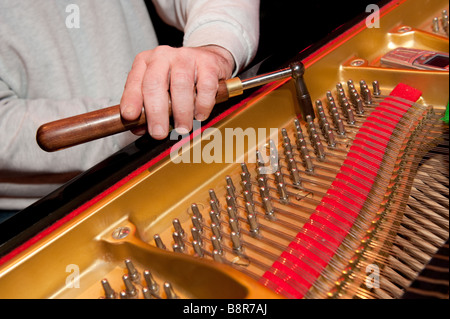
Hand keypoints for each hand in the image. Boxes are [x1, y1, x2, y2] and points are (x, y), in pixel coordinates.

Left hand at [120, 45, 234, 138]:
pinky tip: (200, 115)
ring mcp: (186, 57)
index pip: (135, 82)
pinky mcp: (208, 63)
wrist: (208, 60)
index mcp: (146, 62)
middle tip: (159, 133)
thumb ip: (146, 109)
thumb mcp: (158, 89)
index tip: (130, 117)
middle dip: (156, 112)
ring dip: (181, 112)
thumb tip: (138, 128)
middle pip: (155, 83)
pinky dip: (202, 104)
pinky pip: (205, 86)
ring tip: (182, 128)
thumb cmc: (179, 78)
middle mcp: (163, 56)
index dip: (131, 100)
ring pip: (181, 85)